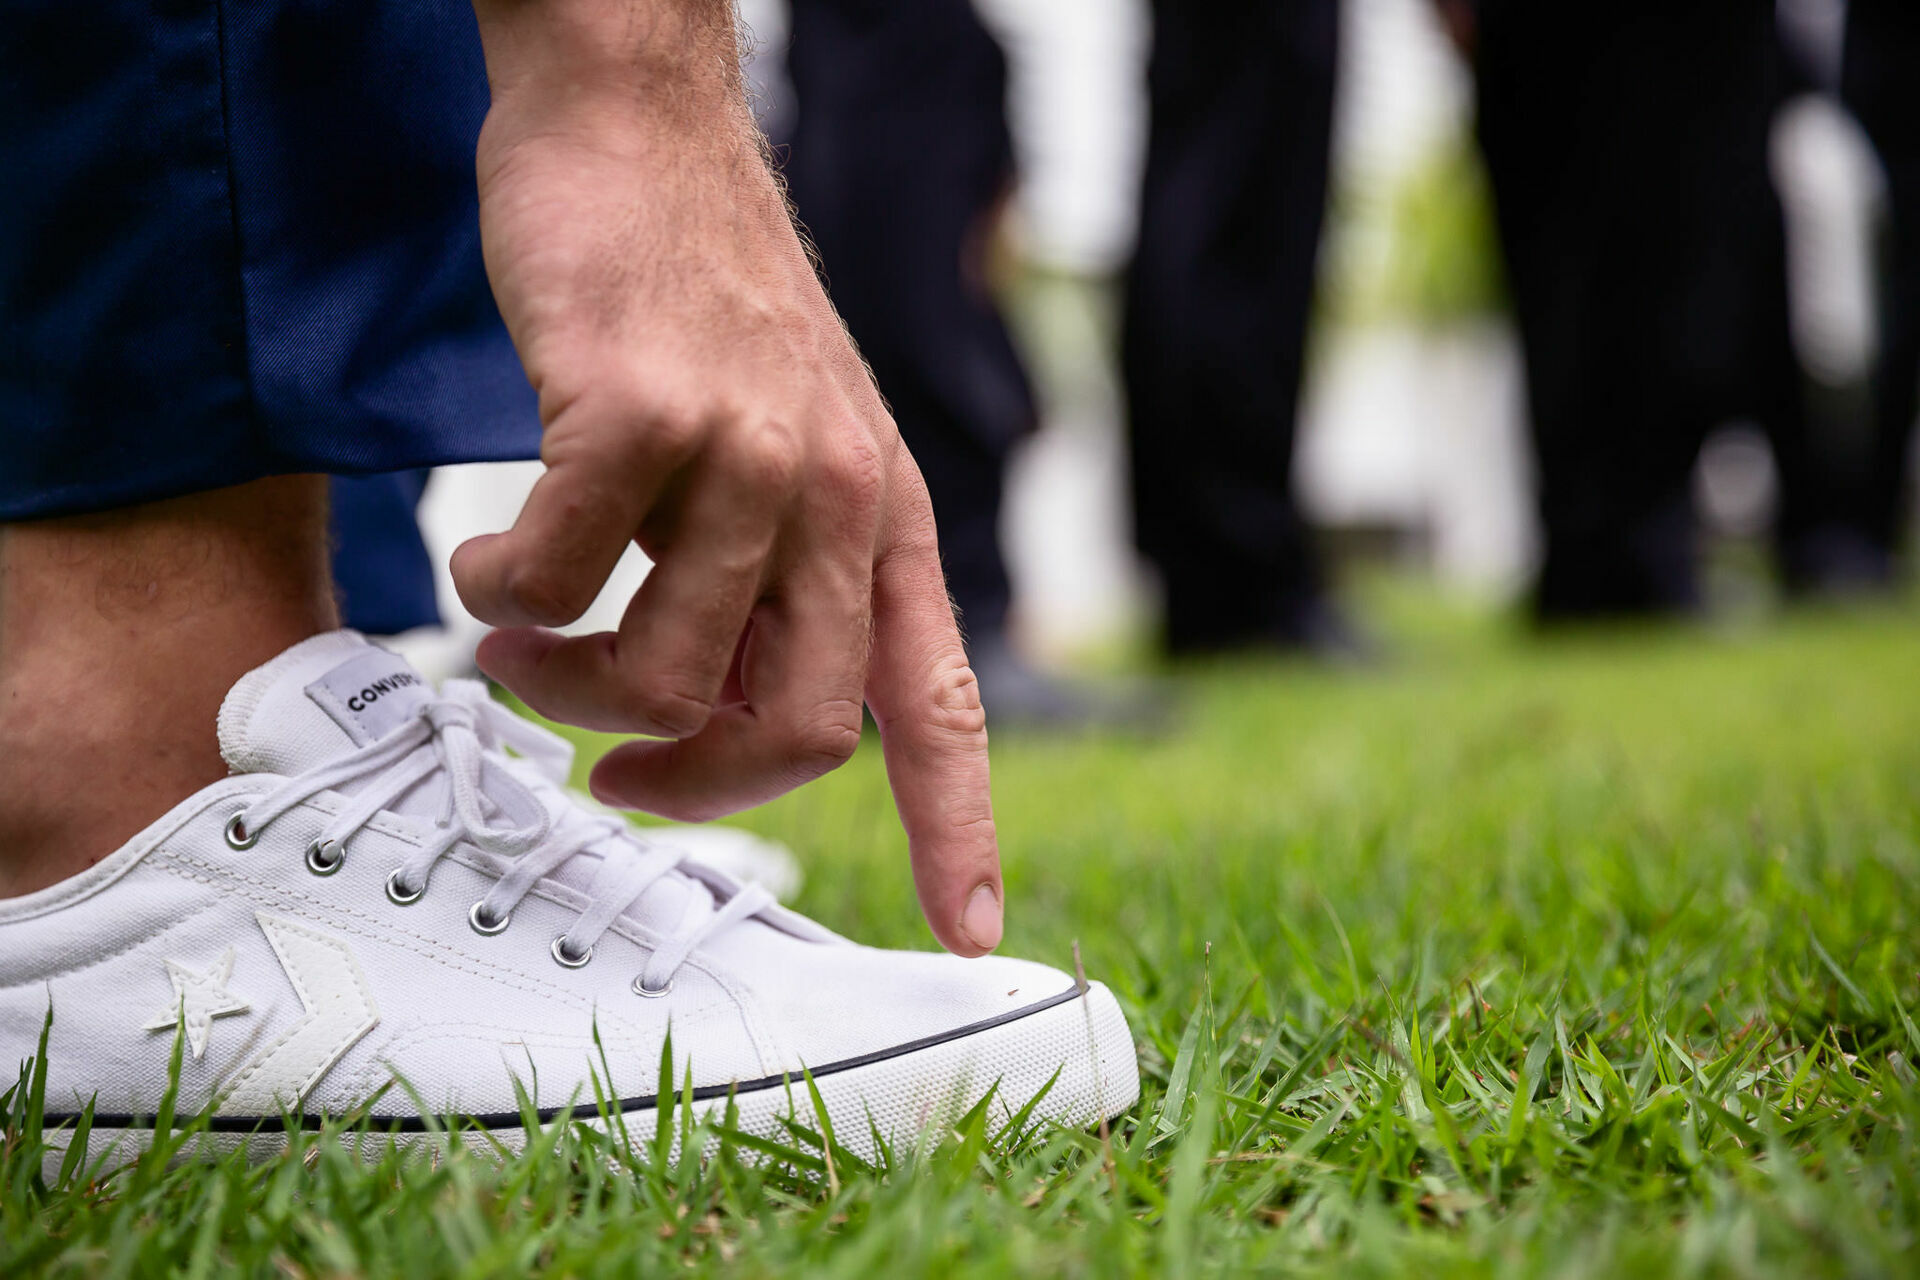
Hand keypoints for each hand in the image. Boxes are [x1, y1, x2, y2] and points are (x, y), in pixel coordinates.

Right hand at [455, 0, 1002, 954]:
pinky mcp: (641, 416)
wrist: (642, 126)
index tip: (972, 936)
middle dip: (683, 788)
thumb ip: (778, 574)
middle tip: (604, 768)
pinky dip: (497, 599)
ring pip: (660, 677)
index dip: (962, 831)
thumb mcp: (791, 441)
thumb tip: (708, 715)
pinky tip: (483, 556)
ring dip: (562, 689)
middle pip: (791, 734)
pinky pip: (552, 586)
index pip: (942, 706)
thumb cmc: (700, 302)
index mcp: (888, 519)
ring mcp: (749, 456)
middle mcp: (841, 497)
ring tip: (518, 637)